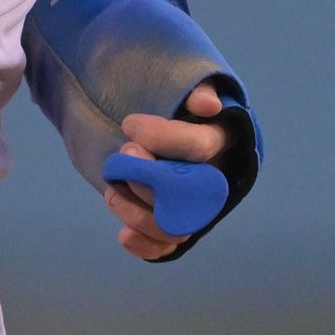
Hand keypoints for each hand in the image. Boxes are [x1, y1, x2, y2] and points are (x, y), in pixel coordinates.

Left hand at [102, 81, 228, 260]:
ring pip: (175, 226)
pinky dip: (146, 246)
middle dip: (147, 177)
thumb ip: (197, 90)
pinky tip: (124, 235)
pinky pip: (167, 247)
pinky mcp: (174, 223)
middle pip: (186, 192)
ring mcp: (194, 205)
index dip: (162, 137)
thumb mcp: (187, 87)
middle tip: (124, 153)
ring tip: (112, 191)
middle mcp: (213, 179)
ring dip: (138, 212)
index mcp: (222, 141)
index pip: (200, 146)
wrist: (158, 130)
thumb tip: (209, 106)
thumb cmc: (176, 105)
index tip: (129, 125)